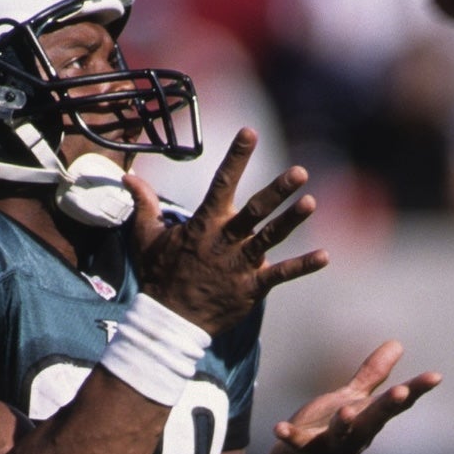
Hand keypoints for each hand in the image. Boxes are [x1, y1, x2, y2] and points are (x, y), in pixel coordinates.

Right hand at [124, 128, 329, 333]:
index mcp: (204, 224)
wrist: (169, 321)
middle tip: (300, 171)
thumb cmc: (160, 276)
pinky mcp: (251, 288)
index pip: (222, 183)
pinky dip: (303, 266)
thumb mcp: (146, 237)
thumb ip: (144, 204)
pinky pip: (280, 275)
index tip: (250, 132)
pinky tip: (325, 256)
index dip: (236, 157)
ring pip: (270, 238)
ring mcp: (239, 265)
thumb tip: (128, 178)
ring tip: (311, 202)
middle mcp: (224, 240)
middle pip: (254, 211)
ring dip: (291, 221)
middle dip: (277, 190)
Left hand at [265, 341, 441, 453]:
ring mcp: (331, 445)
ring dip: (344, 424)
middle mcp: (356, 434)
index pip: (396, 404)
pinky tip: (279, 428)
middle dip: (387, 407)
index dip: (416, 390)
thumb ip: (373, 374)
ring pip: (341, 435)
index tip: (436, 376)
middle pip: (375, 420)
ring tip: (345, 411)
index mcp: (369, 419)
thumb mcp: (353, 398)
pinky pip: (298, 444)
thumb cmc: (332, 427)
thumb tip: (397, 343)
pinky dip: (290, 437)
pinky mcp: (305, 450)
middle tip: (400, 393)